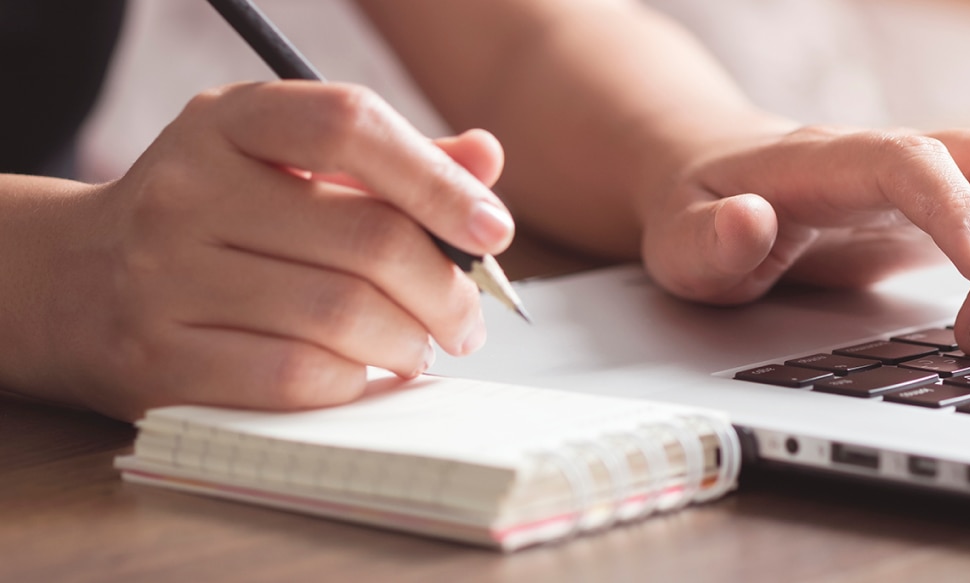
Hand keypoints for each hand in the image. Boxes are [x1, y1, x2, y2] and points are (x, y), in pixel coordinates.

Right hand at [35, 82, 513, 419]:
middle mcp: (188, 189)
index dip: (438, 180)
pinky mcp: (158, 359)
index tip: (492, 229)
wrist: (71, 281)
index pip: (349, 125)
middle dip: (444, 289)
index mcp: (229, 122)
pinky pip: (295, 377)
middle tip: (466, 318)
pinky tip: (363, 374)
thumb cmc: (212, 218)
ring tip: (419, 345)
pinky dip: (353, 381)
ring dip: (408, 341)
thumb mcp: (282, 163)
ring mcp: (164, 276)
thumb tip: (484, 160)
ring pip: (340, 315)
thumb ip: (386, 160)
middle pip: (366, 239)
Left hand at [640, 125, 969, 355]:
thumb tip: (747, 221)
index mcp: (832, 160)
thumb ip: (710, 239)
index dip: (962, 212)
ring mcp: (945, 172)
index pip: (914, 162)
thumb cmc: (707, 213)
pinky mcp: (969, 201)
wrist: (724, 185)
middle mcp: (903, 153)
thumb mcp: (683, 241)